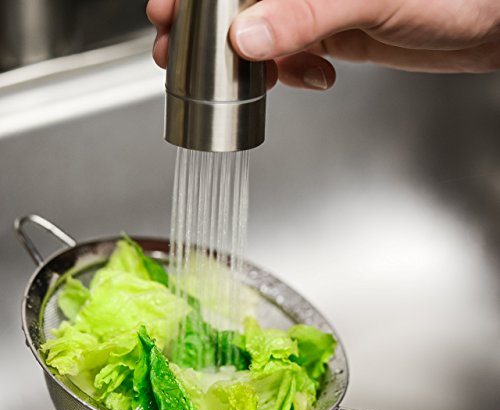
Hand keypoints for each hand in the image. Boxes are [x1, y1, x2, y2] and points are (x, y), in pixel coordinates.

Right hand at [147, 0, 499, 90]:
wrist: (480, 23)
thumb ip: (303, 15)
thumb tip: (247, 40)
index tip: (165, 12)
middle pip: (236, 5)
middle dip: (208, 35)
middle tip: (179, 58)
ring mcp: (311, 7)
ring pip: (259, 34)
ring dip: (250, 64)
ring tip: (255, 83)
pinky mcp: (326, 33)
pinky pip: (289, 56)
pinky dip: (292, 74)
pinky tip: (313, 79)